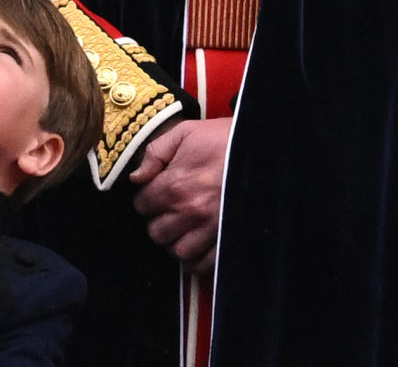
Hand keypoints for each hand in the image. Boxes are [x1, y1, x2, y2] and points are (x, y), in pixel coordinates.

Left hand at [129, 116, 231, 274]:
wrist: (261, 148)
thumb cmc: (221, 139)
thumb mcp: (184, 133)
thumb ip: (155, 153)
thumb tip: (136, 177)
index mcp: (175, 184)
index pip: (142, 206)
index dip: (145, 198)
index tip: (153, 193)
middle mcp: (191, 211)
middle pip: (157, 233)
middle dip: (157, 221)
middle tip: (167, 210)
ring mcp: (211, 229)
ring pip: (179, 252)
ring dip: (175, 241)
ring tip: (181, 227)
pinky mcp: (229, 238)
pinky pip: (205, 264)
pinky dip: (197, 259)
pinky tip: (197, 243)